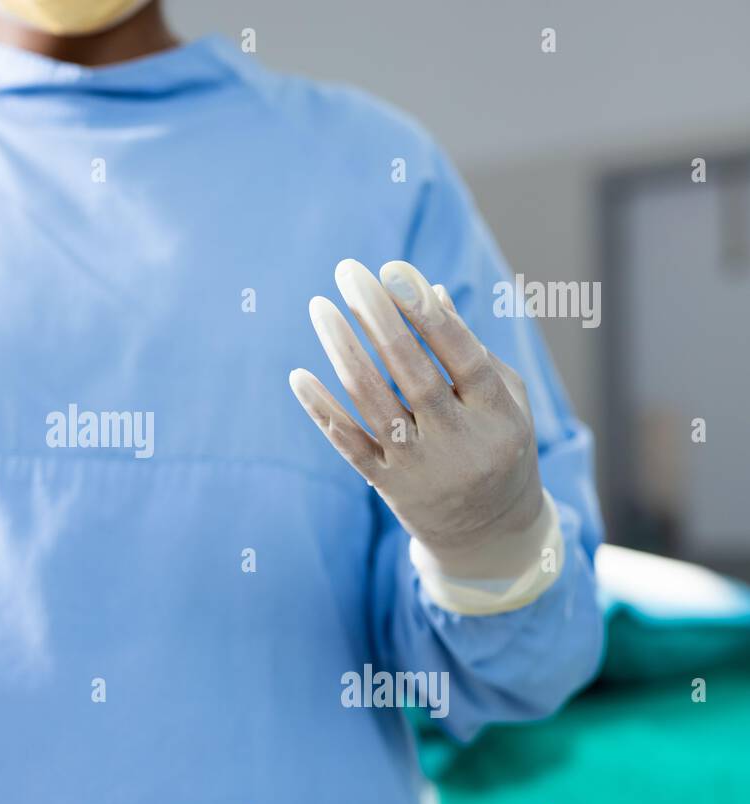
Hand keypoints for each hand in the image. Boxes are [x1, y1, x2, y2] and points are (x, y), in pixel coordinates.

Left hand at [288, 259, 546, 580]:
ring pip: (373, 403)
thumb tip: (430, 292)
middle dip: (378, 315)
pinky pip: (350, 445)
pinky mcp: (389, 486)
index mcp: (497, 412)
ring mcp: (421, 466)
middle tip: (348, 271)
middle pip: (412, 370)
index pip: (461, 352)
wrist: (489, 533)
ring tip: (320, 307)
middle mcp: (459, 440)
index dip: (426, 311)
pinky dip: (322, 411)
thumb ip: (470, 350)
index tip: (392, 269)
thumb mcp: (504, 401)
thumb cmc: (496, 445)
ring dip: (342, 351)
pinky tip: (299, 376)